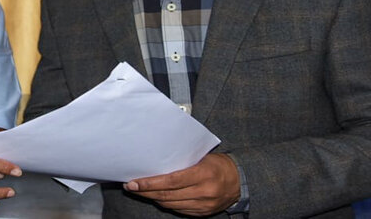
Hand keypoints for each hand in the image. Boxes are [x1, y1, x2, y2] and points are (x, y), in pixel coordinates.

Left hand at [123, 153, 240, 216]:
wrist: (240, 180)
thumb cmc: (218, 164)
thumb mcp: (201, 157)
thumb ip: (181, 161)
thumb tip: (156, 162)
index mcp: (203, 174)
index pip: (171, 181)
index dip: (150, 183)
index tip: (135, 182)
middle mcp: (203, 192)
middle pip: (168, 195)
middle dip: (146, 191)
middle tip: (131, 186)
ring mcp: (203, 205)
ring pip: (171, 204)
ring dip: (153, 198)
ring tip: (140, 191)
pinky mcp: (202, 213)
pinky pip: (179, 210)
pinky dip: (166, 203)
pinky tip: (157, 197)